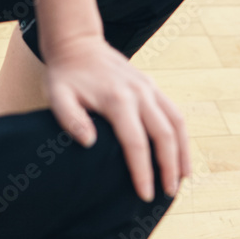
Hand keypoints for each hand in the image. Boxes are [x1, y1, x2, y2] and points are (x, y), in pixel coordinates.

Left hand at [42, 34, 190, 201]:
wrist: (78, 44)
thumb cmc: (65, 76)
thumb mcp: (57, 95)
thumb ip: (70, 119)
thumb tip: (89, 143)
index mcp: (118, 99)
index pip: (137, 142)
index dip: (143, 171)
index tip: (145, 194)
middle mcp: (140, 93)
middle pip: (165, 135)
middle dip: (169, 167)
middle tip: (168, 194)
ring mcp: (150, 89)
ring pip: (178, 124)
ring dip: (183, 153)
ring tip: (182, 179)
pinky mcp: (153, 88)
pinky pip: (176, 114)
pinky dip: (182, 137)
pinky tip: (181, 156)